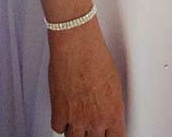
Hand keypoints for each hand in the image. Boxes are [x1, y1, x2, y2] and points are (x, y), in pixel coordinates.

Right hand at [48, 22, 125, 136]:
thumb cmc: (95, 55)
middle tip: (88, 126)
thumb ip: (111, 105)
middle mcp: (96, 119)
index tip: (106, 134)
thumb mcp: (114, 83)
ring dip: (75, 132)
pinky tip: (62, 118)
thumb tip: (107, 112)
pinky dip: (60, 124)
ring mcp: (77, 118)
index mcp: (114, 113)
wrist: (76, 43)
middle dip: (92, 134)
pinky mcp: (59, 111)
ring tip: (75, 124)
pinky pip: (58, 129)